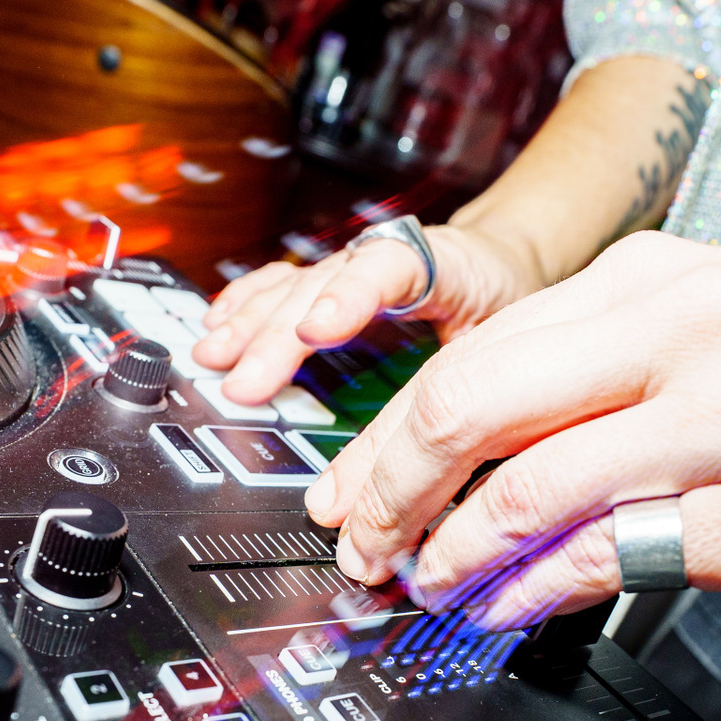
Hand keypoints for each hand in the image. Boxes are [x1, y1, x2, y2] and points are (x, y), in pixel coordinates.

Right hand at [194, 223, 535, 405]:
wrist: (500, 262)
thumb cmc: (502, 304)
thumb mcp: (504, 344)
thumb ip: (472, 386)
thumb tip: (447, 463)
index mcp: (441, 264)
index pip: (391, 265)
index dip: (350, 295)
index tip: (317, 331)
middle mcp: (386, 258)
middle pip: (324, 285)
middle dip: (279, 335)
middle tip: (247, 385)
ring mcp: (352, 268)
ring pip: (295, 286)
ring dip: (250, 325)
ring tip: (215, 357)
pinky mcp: (330, 281)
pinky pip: (280, 285)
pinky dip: (247, 306)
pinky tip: (217, 324)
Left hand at [304, 232, 720, 625]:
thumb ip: (609, 365)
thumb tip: (488, 443)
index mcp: (661, 279)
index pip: (474, 350)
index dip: (387, 431)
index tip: (351, 484)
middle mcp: (686, 333)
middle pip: (472, 406)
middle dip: (386, 489)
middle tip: (359, 545)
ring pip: (528, 486)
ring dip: (449, 554)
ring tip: (424, 588)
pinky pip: (613, 558)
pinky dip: (532, 593)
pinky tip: (502, 611)